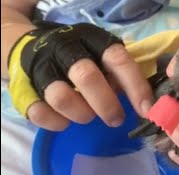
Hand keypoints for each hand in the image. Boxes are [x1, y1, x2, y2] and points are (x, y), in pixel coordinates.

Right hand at [8, 22, 151, 130]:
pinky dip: (59, 123)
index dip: (135, 86)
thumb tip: (145, 105)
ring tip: (88, 116)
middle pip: (87, 77)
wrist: (35, 48)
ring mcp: (42, 68)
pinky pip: (41, 114)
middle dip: (106, 105)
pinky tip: (67, 120)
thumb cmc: (82, 56)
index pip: (118, 60)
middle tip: (117, 119)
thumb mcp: (102, 56)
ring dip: (82, 114)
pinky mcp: (24, 88)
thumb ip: (120, 75)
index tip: (146, 110)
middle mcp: (66, 49)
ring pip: (62, 97)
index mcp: (92, 40)